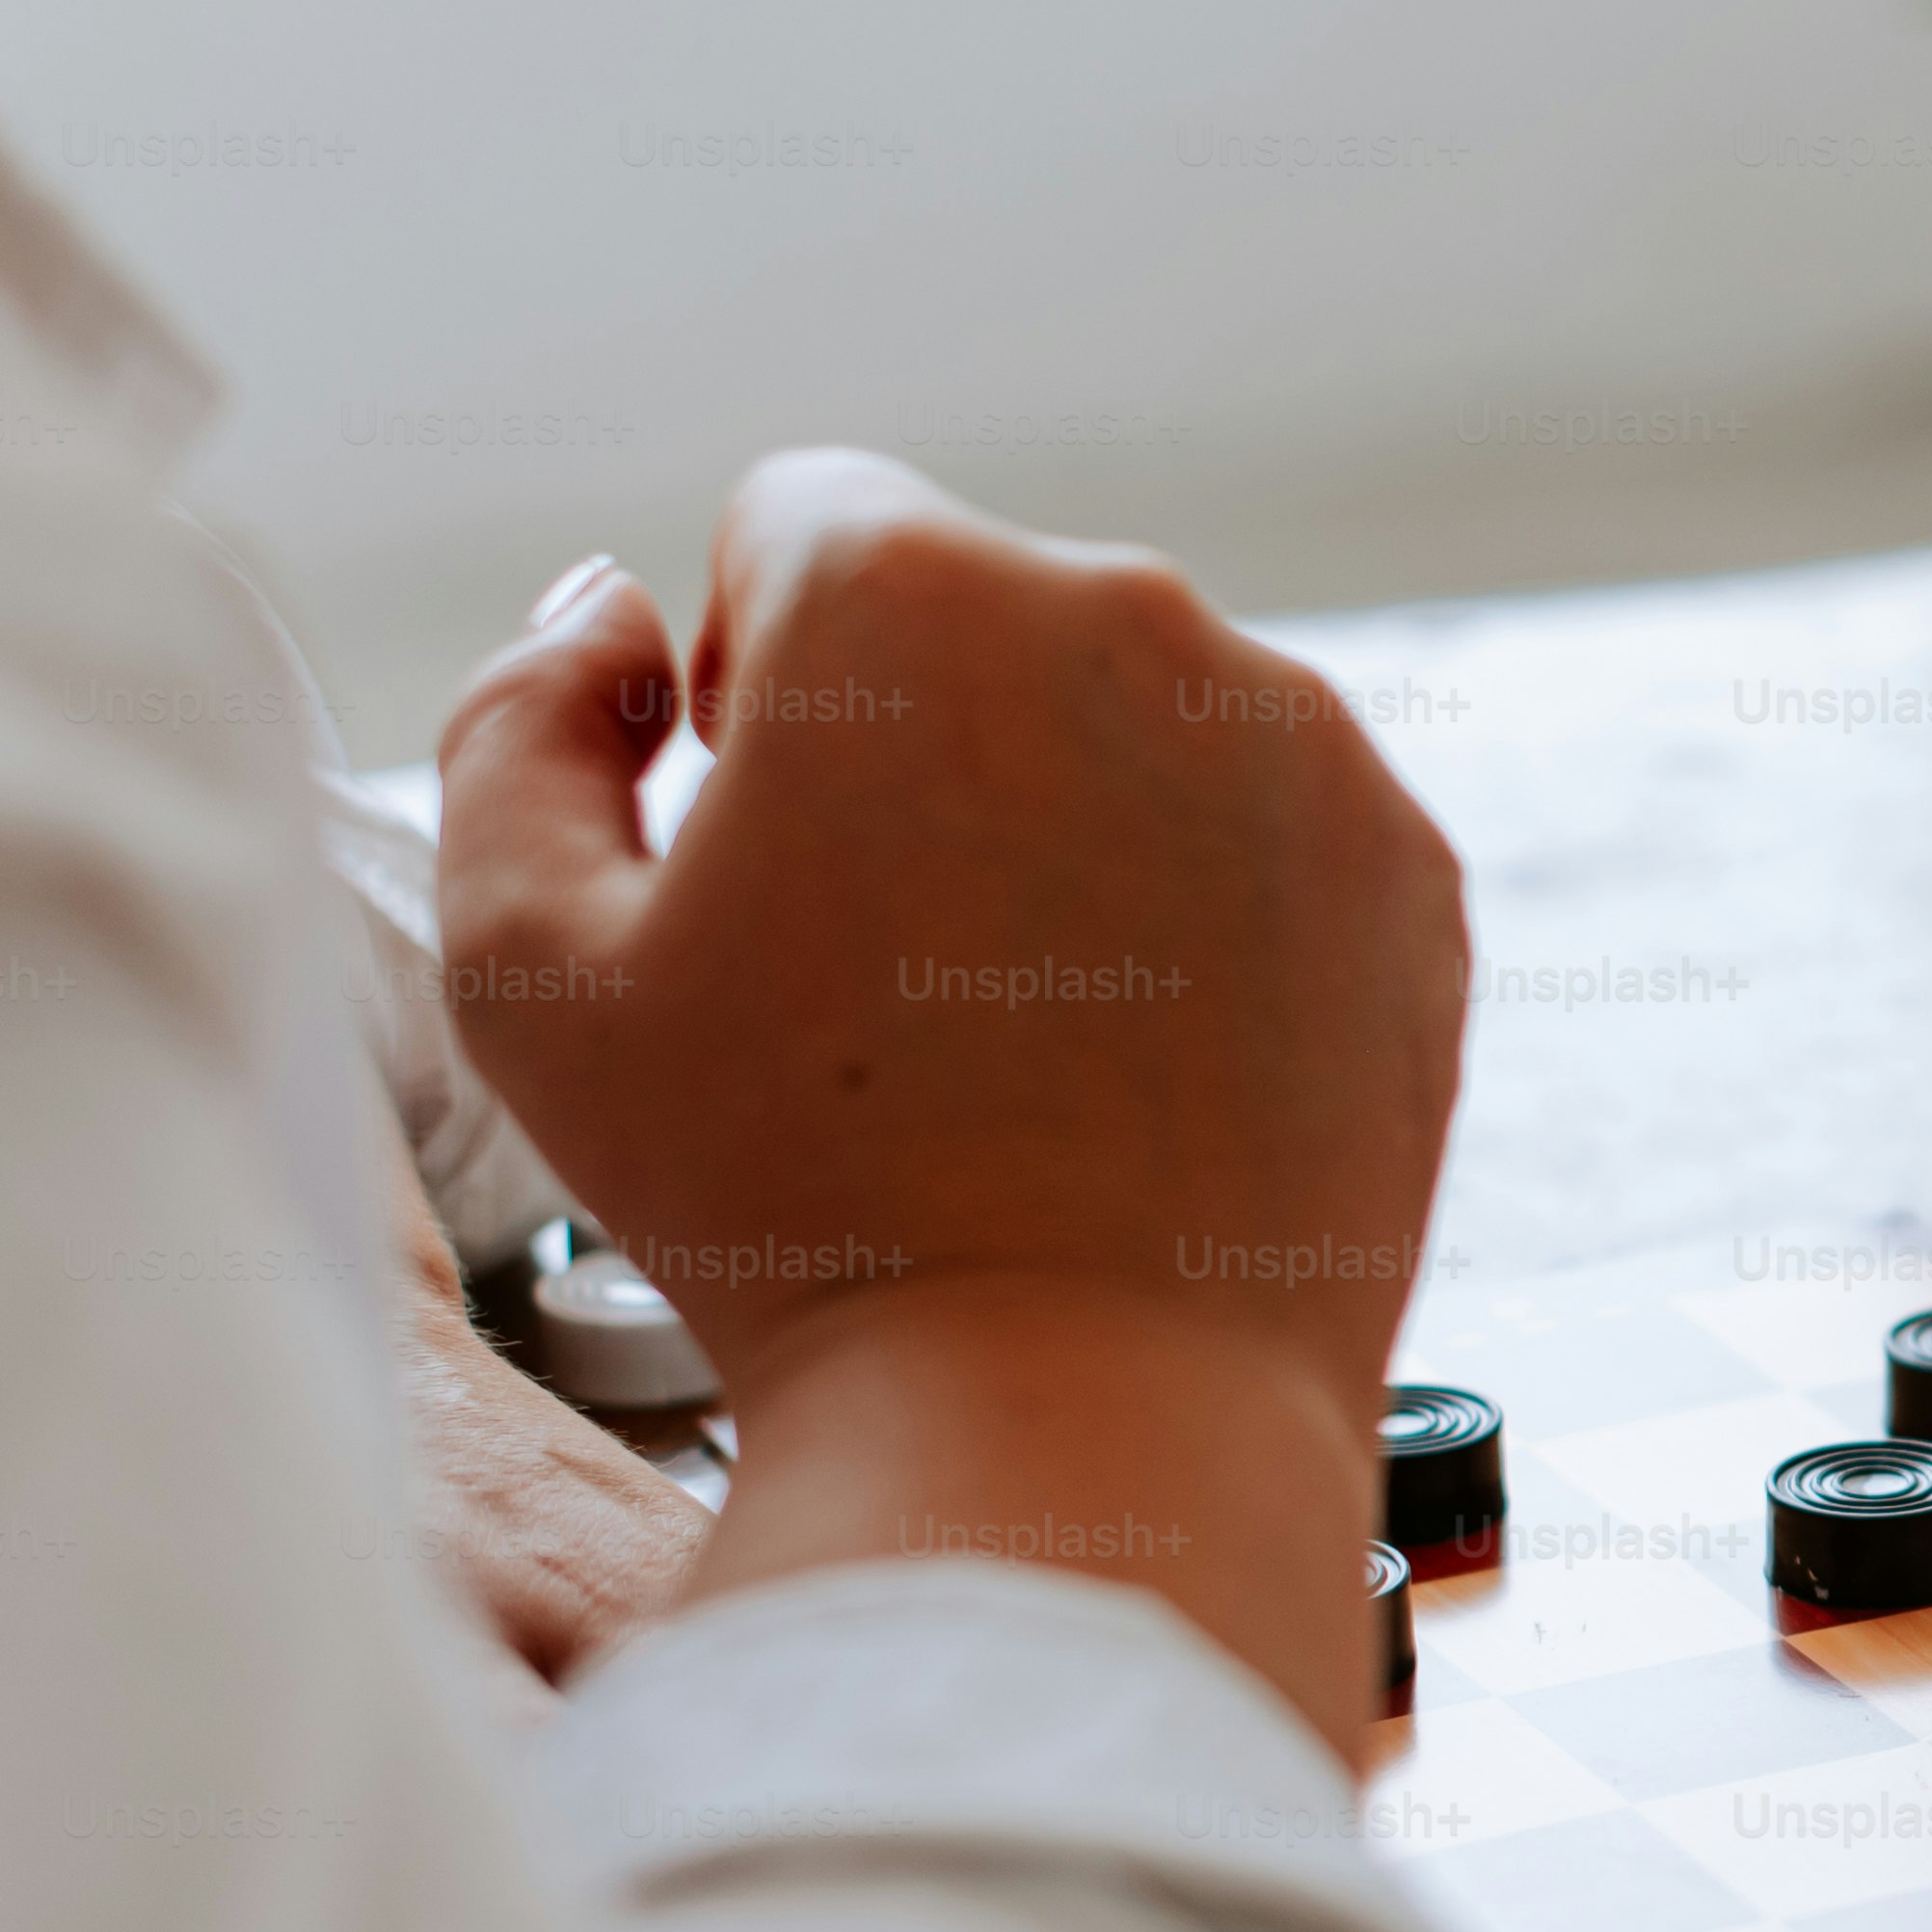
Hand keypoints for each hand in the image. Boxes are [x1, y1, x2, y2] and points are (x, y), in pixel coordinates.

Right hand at [434, 458, 1465, 1741]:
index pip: (804, 517)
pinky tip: (1146, 1072)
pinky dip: (1212, 915)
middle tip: (887, 972)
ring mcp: (1304, 745)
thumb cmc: (782, 1206)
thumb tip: (615, 608)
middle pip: (986, 615)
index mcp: (913, 588)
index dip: (758, 677)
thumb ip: (517, 727)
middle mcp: (1137, 618)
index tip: (769, 835)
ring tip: (1019, 1040)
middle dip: (920, 740)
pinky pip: (1274, 834)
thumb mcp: (528, 961)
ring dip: (1069, 823)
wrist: (1079, 1414)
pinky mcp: (1413, 871)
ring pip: (1139, 723)